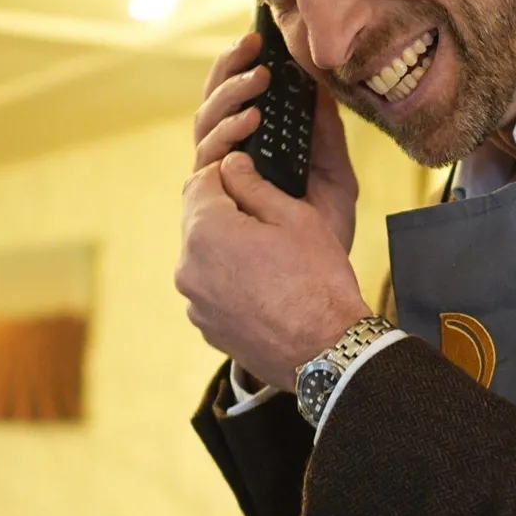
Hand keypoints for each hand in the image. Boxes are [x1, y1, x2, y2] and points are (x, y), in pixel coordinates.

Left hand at [177, 150, 371, 390]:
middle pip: (198, 220)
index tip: (252, 175)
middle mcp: (188, 267)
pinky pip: (210, 289)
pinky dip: (229, 280)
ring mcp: (195, 302)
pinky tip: (265, 287)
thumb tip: (232, 163)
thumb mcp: (295, 217)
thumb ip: (254, 184)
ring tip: (271, 257)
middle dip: (226, 210)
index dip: (226, 172)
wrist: (327, 351)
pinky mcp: (206, 327)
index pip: (200, 181)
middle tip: (268, 217)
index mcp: (206, 231)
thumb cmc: (317, 281)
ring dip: (226, 247)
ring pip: (204, 256)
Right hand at [193, 33, 358, 251]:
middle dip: (227, 72)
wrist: (320, 292)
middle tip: (250, 45)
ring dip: (229, 97)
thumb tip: (321, 87)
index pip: (235, 107)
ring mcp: (217, 187)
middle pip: (211, 110)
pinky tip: (251, 118)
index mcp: (253, 158)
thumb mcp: (335, 179)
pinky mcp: (211, 206)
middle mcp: (228, 170)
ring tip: (258, 77)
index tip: (259, 42)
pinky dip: (228, 134)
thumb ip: (325, 136)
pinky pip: (209, 160)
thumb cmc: (325, 241)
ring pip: (205, 128)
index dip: (239, 71)